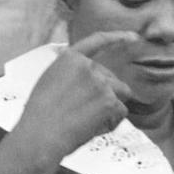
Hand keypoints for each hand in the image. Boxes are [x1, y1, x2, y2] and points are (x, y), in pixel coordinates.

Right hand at [12, 31, 138, 164]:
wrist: (39, 136)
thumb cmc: (39, 116)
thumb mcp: (49, 81)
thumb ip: (70, 72)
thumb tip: (87, 70)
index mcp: (70, 59)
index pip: (97, 41)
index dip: (118, 37)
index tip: (134, 37)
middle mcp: (88, 67)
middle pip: (112, 78)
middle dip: (107, 95)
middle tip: (85, 114)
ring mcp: (101, 83)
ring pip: (122, 93)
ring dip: (112, 106)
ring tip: (90, 120)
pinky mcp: (110, 101)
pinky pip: (121, 112)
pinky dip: (111, 122)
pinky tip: (92, 128)